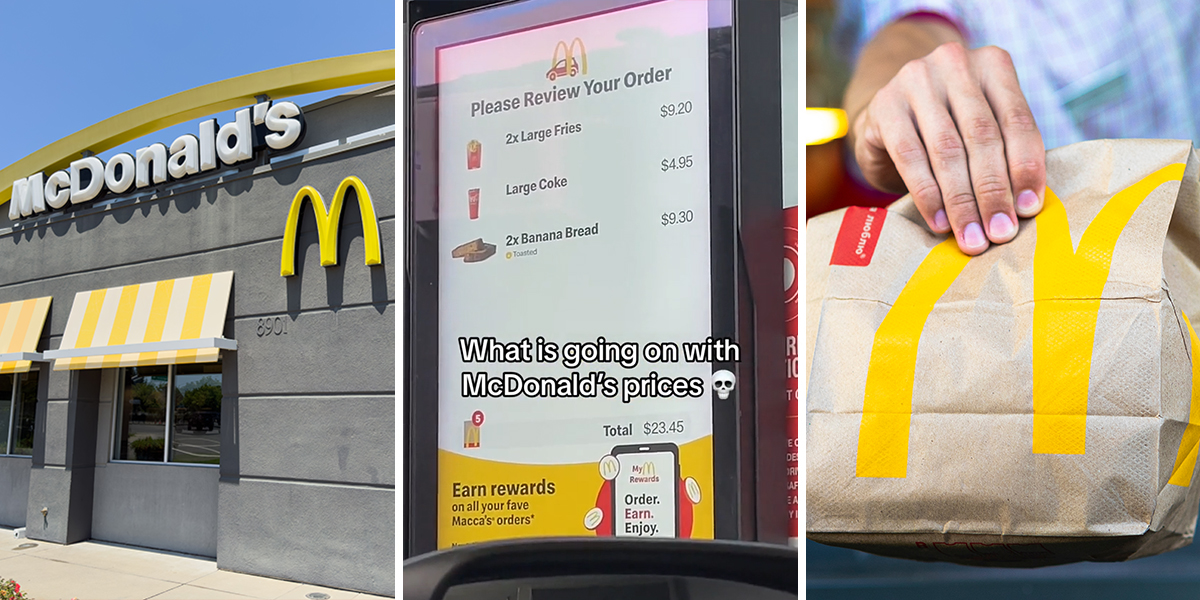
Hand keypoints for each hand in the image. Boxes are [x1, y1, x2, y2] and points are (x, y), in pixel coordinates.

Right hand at [851, 42, 1045, 254]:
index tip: (1028, 210)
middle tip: (1000, 233)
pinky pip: (910, 156)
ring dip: (962, 201)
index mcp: (993, 64)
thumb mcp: (980, 127)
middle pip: (982, 136)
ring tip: (971, 237)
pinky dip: (927, 194)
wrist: (891, 110)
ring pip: (947, 149)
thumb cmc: (947, 126)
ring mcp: (916, 79)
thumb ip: (1003, 152)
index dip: (1026, 168)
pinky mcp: (885, 105)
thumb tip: (1025, 208)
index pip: (1017, 121)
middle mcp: (955, 63)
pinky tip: (939, 222)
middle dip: (993, 191)